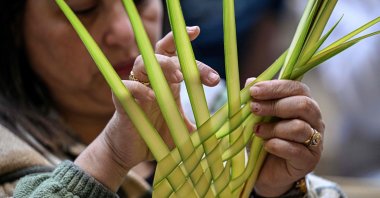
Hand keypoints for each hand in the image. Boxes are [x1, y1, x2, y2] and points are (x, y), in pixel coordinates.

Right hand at [75, 26, 219, 191]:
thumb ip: (200, 128)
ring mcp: (136, 89)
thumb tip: (225, 133)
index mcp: (167, 81)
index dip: (182, 40)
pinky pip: (126, 87)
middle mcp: (151, 80)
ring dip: (162, 66)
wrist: (129, 152)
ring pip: (142, 63)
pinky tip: (152, 97)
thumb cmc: (156, 136)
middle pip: (162, 54)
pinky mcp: (122, 102)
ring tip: (179, 78)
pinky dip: (139, 88)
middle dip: (183, 58)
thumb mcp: (183, 131)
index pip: (174, 53)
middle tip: (205, 76)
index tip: (196, 31)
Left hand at [248, 79, 323, 196]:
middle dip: (275, 105)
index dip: (275, 87)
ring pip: (299, 128)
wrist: (265, 171)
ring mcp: (315, 141)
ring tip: (257, 131)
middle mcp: (314, 120)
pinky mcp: (310, 160)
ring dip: (274, 128)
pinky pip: (296, 150)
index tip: (253, 91)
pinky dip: (277, 146)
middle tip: (253, 109)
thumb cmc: (263, 138)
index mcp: (303, 103)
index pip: (296, 88)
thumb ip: (256, 99)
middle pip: (303, 105)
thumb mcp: (256, 117)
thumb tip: (250, 80)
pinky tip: (266, 145)